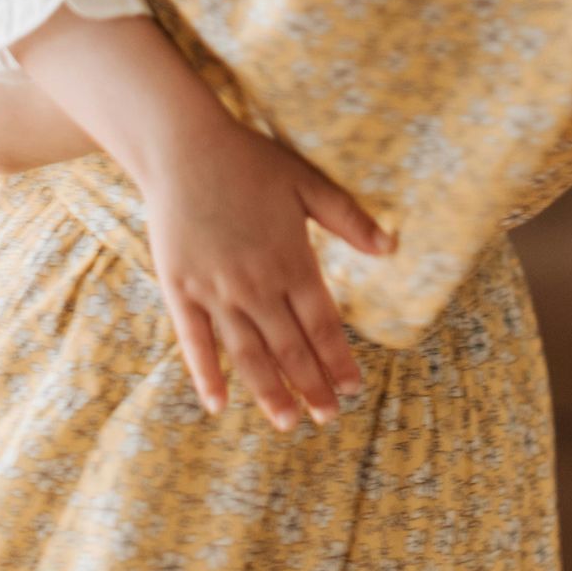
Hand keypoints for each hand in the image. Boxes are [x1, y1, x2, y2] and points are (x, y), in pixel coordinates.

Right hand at [143, 115, 394, 433]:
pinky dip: (206, 374)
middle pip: (290, 347)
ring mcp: (215, 289)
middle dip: (312, 385)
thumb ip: (348, 219)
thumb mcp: (307, 183)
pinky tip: (218, 404)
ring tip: (288, 422)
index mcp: (291, 259)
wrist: (184, 147)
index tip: (354, 388)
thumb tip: (390, 247)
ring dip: (269, 391)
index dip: (339, 360)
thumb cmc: (249, 162)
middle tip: (328, 417)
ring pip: (248, 353)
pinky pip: (194, 340)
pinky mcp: (181, 288)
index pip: (323, 324)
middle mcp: (256, 283)